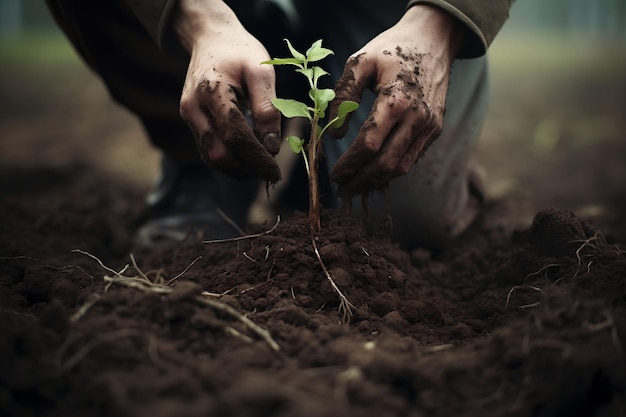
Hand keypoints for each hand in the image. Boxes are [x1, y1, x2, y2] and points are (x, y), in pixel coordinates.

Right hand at [174, 0, 280, 181]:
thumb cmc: (240, 51)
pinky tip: (247, 160)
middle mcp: (194, 107)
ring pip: (211, 157)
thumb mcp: (261, 71)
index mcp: (211, 91)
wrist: (210, 37)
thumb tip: (272, 147)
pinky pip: (208, 150)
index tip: (276, 170)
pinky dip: (228, 160)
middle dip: (246, 168)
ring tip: (261, 168)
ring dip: (237, 169)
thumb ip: (267, 108)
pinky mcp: (191, 120)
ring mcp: (189, 115)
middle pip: (219, 153)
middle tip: (271, 173)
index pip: (234, 135)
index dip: (256, 157)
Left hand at [328, 5, 465, 195]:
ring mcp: (429, 125)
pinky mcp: (435, 128)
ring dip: (377, 180)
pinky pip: (412, 157)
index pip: (369, 145)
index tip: (335, 175)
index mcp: (396, 100)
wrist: (435, 39)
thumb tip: (334, 134)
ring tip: (356, 185)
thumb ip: (343, 96)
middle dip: (361, 180)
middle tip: (342, 188)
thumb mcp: (360, 61)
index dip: (349, 164)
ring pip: (401, 166)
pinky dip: (392, 170)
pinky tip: (375, 172)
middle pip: (386, 163)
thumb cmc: (392, 48)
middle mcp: (417, 117)